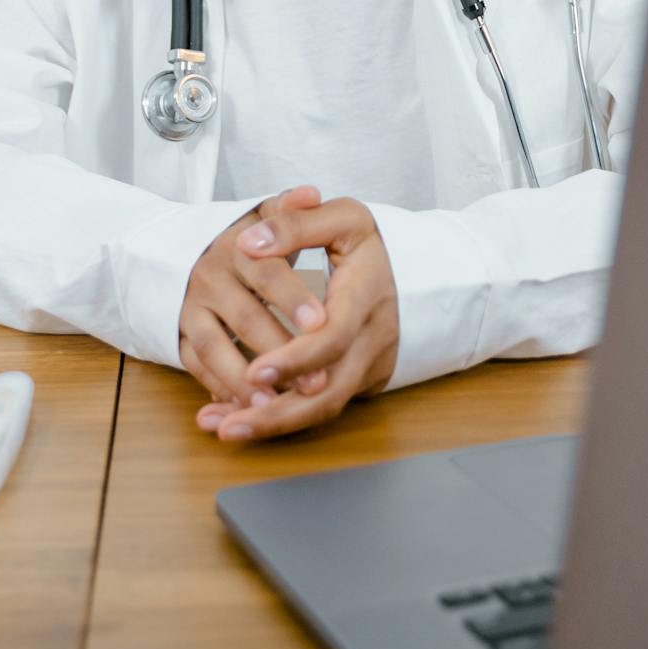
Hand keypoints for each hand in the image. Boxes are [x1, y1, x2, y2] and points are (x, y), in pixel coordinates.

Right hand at [179, 185, 332, 408]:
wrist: (183, 249)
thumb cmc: (244, 238)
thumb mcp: (263, 215)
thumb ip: (289, 210)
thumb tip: (311, 193)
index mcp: (236, 246)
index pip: (266, 271)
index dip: (292, 296)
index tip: (320, 322)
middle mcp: (210, 277)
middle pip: (244, 317)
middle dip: (280, 350)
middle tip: (315, 381)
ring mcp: (190, 308)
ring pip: (214, 347)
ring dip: (243, 379)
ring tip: (275, 404)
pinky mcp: (179, 334)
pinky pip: (195, 365)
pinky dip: (217, 387)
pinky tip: (244, 408)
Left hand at [195, 197, 398, 443]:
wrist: (422, 273)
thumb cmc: (373, 244)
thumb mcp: (343, 218)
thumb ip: (296, 224)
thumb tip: (250, 242)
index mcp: (366, 296)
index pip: (333, 337)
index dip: (295, 358)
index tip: (254, 370)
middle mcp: (371, 341)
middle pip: (328, 392)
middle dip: (277, 413)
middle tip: (228, 425)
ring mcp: (368, 367)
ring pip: (323, 408)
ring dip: (273, 424)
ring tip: (225, 431)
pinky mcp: (360, 381)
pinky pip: (321, 406)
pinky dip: (282, 417)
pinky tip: (242, 420)